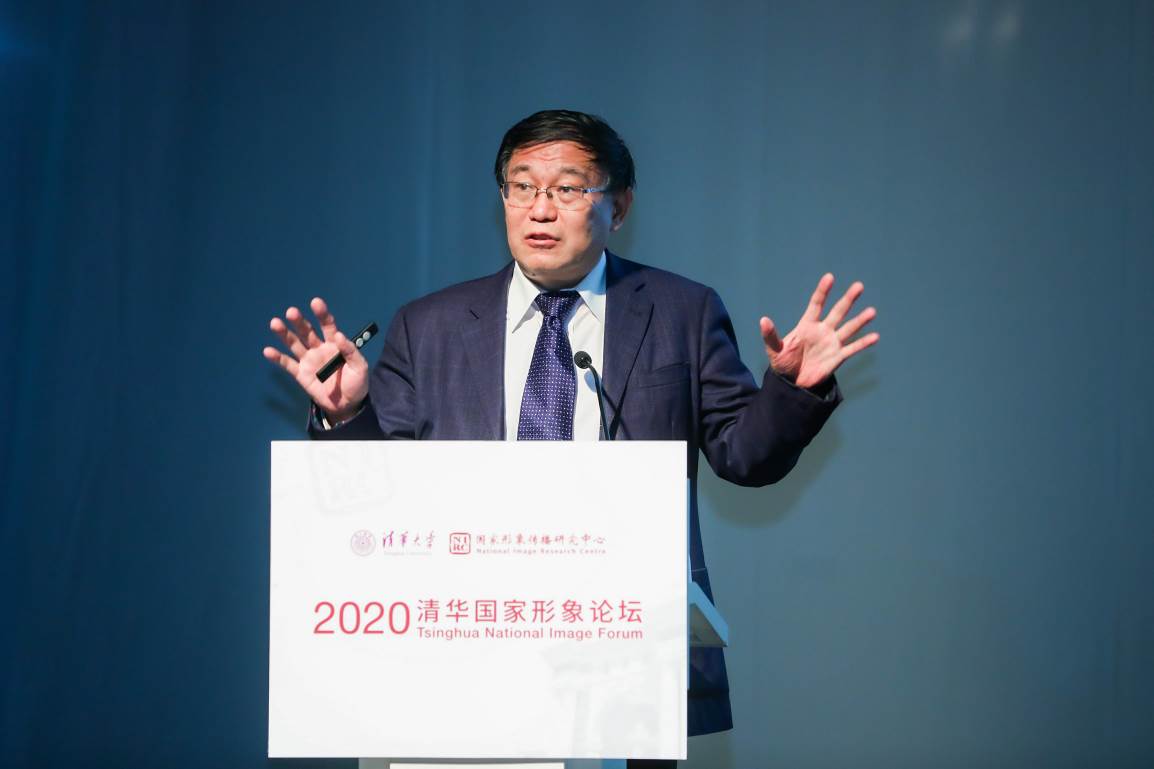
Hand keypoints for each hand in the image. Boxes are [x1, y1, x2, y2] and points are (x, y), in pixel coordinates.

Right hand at [262, 297, 369, 421]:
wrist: (347, 405)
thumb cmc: (356, 383)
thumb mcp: (360, 367)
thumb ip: (351, 351)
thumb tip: (338, 335)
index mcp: (335, 344)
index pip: (327, 325)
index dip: (322, 314)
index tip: (315, 302)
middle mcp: (319, 349)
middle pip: (307, 332)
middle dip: (299, 322)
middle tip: (291, 312)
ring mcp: (308, 360)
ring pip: (294, 344)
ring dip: (284, 334)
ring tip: (275, 323)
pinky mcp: (300, 374)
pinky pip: (287, 364)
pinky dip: (277, 358)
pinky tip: (268, 351)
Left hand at [760, 273, 878, 389]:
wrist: (792, 383)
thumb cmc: (783, 364)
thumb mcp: (775, 350)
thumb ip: (771, 335)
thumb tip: (763, 320)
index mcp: (807, 326)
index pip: (816, 304)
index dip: (822, 291)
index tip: (829, 277)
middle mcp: (822, 330)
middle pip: (837, 312)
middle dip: (848, 299)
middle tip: (859, 285)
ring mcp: (831, 343)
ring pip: (848, 328)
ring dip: (860, 320)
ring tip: (872, 311)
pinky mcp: (838, 357)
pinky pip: (852, 348)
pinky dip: (863, 343)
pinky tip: (875, 336)